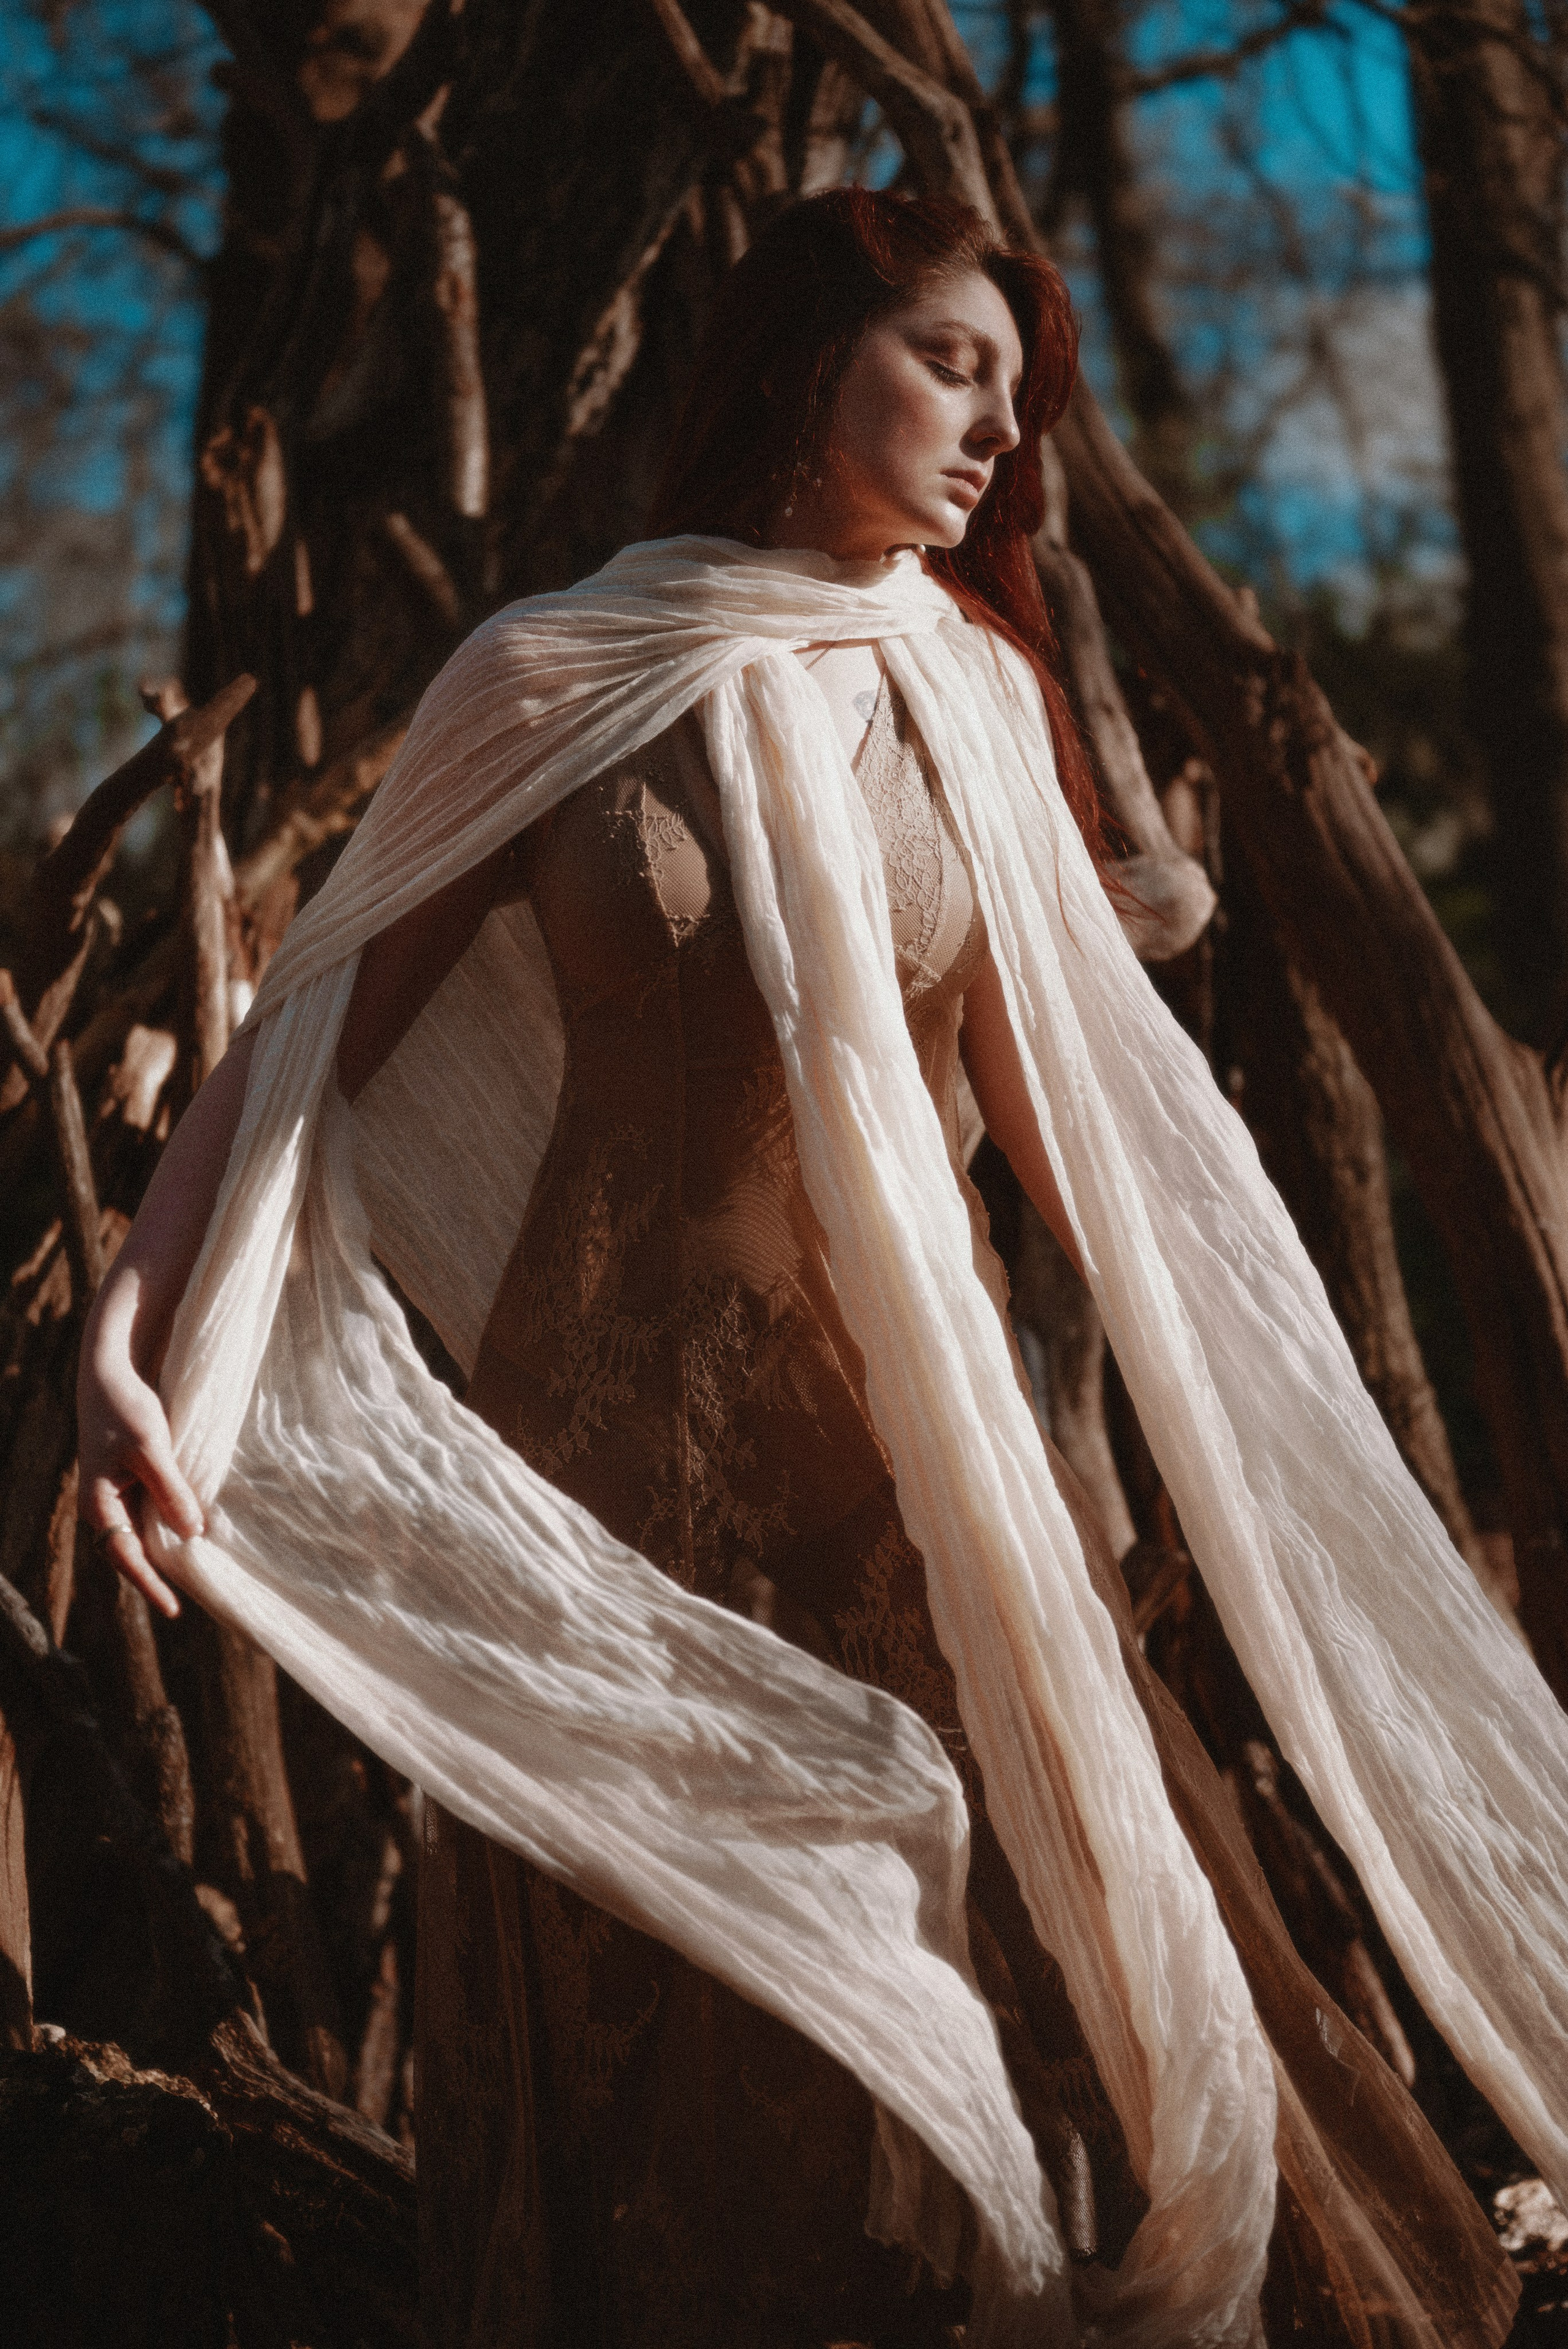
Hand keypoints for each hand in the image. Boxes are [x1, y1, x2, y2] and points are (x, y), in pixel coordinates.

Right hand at [77, 1300, 203, 1617]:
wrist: (110, 1372)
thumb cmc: (127, 1407)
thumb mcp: (151, 1448)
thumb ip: (169, 1490)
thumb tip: (191, 1532)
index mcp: (99, 1503)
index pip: (126, 1556)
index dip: (151, 1584)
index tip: (174, 1609)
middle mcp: (104, 1504)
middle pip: (132, 1552)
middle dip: (156, 1577)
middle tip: (185, 1605)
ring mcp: (117, 1493)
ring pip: (141, 1533)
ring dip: (163, 1553)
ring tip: (194, 1578)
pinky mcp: (131, 1479)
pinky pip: (148, 1513)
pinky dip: (167, 1527)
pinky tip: (191, 1535)